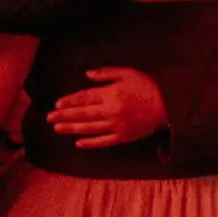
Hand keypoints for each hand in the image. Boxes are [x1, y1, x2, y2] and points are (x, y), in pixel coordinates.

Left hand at [47, 67, 167, 148]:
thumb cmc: (148, 86)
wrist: (169, 105)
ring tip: (57, 128)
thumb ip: (106, 74)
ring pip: (89, 128)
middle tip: (49, 118)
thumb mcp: (128, 73)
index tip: (57, 104)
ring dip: (71, 129)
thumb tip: (87, 74)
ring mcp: (116, 126)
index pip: (84, 98)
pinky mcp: (123, 137)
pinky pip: (103, 142)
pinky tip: (78, 143)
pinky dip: (90, 143)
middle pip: (82, 114)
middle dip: (64, 116)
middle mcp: (111, 110)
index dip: (69, 101)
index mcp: (111, 93)